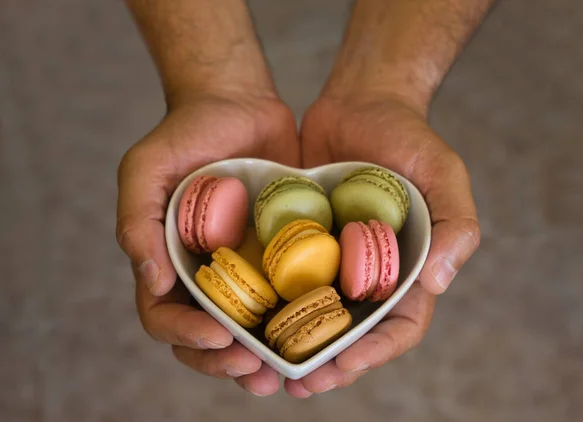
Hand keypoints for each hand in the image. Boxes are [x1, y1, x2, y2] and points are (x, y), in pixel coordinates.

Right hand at [116, 92, 299, 395]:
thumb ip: (136, 220)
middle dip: (228, 361)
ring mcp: (247, 266)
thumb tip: (150, 280)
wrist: (238, 103)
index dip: (186, 336)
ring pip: (252, 327)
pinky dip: (300, 319)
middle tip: (256, 371)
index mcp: (168, 263)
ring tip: (286, 372)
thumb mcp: (147, 167)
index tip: (218, 336)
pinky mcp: (283, 253)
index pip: (165, 317)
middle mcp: (207, 273)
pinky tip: (319, 329)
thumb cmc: (186, 132)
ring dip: (266, 356)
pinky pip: (290, 294)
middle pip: (209, 336)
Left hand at [283, 93, 479, 395]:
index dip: (375, 352)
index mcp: (409, 268)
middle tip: (297, 383)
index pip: (399, 326)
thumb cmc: (409, 136)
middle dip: (327, 363)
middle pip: (351, 333)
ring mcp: (334, 259)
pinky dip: (269, 304)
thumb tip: (437, 282)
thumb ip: (455, 224)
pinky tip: (246, 319)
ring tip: (265, 365)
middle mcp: (370, 272)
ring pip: (314, 316)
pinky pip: (285, 279)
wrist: (360, 103)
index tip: (343, 366)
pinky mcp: (301, 242)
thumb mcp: (443, 172)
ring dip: (293, 345)